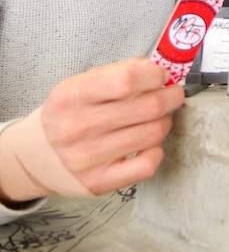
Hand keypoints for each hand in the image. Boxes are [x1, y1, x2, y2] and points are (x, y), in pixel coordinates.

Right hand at [0, 58, 183, 201]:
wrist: (34, 157)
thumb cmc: (66, 115)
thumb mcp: (79, 85)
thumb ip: (118, 71)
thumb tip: (156, 69)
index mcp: (71, 96)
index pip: (126, 80)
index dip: (154, 75)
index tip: (161, 76)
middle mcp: (77, 127)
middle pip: (148, 107)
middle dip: (171, 97)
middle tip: (172, 95)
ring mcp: (88, 158)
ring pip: (152, 134)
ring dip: (164, 122)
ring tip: (157, 118)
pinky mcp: (99, 182)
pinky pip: (147, 166)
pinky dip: (157, 151)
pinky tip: (149, 145)